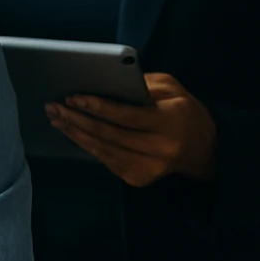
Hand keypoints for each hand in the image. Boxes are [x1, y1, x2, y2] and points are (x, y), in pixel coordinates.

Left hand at [46, 72, 216, 186]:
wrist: (205, 148)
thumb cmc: (183, 112)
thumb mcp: (172, 89)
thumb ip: (142, 84)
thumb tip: (106, 81)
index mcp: (170, 121)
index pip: (126, 115)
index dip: (97, 106)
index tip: (73, 97)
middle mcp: (161, 148)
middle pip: (110, 134)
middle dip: (77, 119)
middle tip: (53, 107)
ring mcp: (149, 168)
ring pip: (104, 150)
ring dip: (76, 133)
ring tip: (56, 118)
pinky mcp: (139, 178)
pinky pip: (106, 160)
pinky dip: (86, 145)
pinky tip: (72, 132)